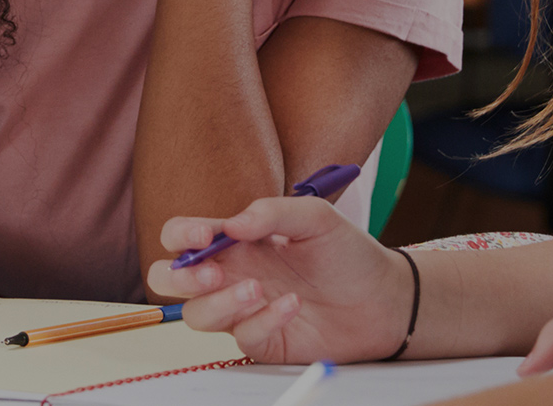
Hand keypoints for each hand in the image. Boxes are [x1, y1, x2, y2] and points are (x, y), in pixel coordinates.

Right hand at [145, 196, 410, 363]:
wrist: (383, 298)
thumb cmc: (348, 254)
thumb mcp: (316, 217)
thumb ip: (272, 212)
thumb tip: (231, 225)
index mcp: (235, 242)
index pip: (181, 236)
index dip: (180, 235)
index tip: (203, 236)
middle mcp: (230, 275)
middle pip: (168, 281)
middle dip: (178, 278)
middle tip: (210, 274)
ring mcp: (243, 310)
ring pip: (197, 315)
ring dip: (220, 304)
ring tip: (257, 290)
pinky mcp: (263, 340)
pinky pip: (241, 337)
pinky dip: (262, 322)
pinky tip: (292, 307)